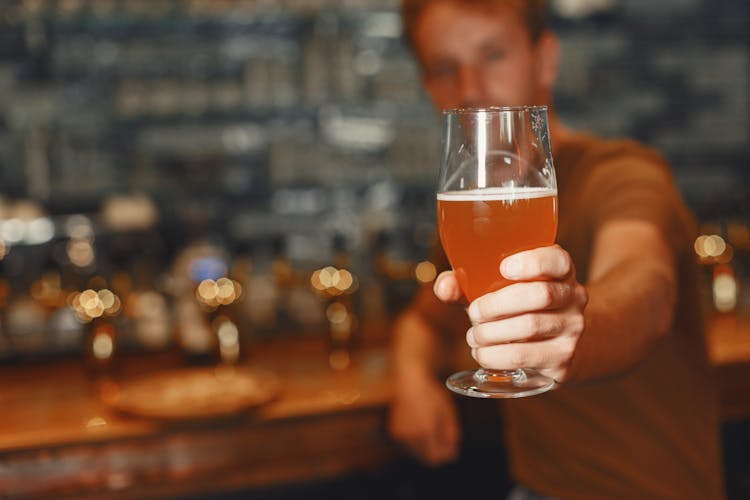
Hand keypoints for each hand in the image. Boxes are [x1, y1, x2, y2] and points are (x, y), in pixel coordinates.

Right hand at [389, 367, 460, 465]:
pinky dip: (416, 441)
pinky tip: (421, 426)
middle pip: (425, 458)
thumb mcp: (447, 411)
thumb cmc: (431, 394)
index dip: (445, 456)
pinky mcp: (394, 432)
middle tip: (444, 441)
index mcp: (425, 431)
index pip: (435, 457)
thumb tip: (452, 453)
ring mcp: (400, 434)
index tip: (452, 449)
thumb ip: (451, 434)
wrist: (409, 381)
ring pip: (417, 453)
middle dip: (436, 453)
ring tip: (432, 429)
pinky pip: (408, 445)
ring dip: (426, 447)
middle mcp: (410, 435)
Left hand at [434, 245, 587, 382]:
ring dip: (490, 333)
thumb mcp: (498, 289)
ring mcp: (571, 330)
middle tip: (474, 314)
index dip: (532, 262)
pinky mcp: (562, 360)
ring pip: (529, 326)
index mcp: (559, 271)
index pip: (557, 260)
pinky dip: (494, 356)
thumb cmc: (518, 308)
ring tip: (474, 336)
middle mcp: (573, 297)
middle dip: (496, 304)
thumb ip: (467, 283)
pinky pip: (523, 356)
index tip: (503, 268)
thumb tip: (445, 287)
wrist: (560, 345)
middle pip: (539, 295)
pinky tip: (482, 353)